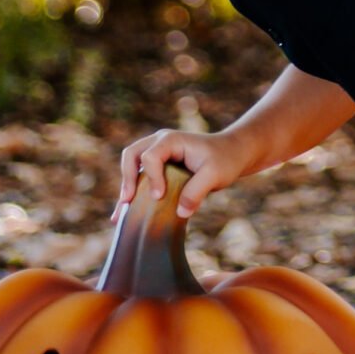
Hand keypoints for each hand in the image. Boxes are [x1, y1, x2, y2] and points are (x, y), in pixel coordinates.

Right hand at [117, 120, 260, 218]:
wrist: (233, 153)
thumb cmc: (225, 160)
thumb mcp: (215, 175)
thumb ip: (197, 191)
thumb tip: (180, 213)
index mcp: (171, 141)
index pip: (150, 157)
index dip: (152, 178)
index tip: (159, 196)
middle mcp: (160, 143)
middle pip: (131, 155)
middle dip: (127, 178)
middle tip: (127, 201)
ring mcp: (158, 154)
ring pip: (131, 165)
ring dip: (126, 186)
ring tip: (122, 212)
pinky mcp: (159, 167)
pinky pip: (139, 176)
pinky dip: (132, 191)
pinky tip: (125, 212)